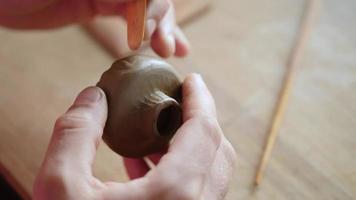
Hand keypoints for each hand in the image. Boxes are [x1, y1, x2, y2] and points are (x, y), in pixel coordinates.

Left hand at [0, 0, 189, 56]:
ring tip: (173, 51)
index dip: (152, 10)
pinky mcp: (100, 7)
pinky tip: (161, 46)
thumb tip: (141, 0)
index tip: (144, 35)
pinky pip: (132, 18)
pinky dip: (148, 32)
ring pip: (147, 9)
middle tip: (165, 49)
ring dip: (164, 29)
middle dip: (162, 22)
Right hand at [33, 74, 235, 199]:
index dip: (200, 99)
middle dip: (199, 120)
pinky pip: (193, 193)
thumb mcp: (60, 189)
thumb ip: (75, 134)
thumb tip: (94, 97)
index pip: (204, 130)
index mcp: (176, 195)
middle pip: (216, 151)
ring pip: (208, 173)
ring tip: (156, 128)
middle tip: (177, 100)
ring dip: (187, 145)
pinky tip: (143, 161)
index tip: (192, 80)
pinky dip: (176, 170)